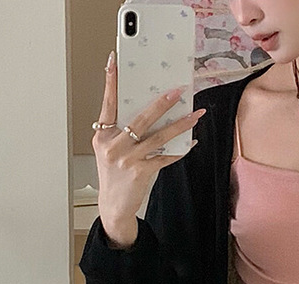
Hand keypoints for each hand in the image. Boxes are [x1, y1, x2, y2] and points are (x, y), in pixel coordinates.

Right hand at [93, 50, 206, 233]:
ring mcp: (127, 159)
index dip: (111, 81)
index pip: (108, 103)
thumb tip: (149, 111)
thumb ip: (122, 132)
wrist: (113, 206)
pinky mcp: (141, 172)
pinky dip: (180, 149)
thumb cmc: (114, 175)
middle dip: (161, 103)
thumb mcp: (110, 151)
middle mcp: (113, 146)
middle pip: (140, 118)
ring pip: (158, 136)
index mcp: (103, 136)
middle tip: (178, 90)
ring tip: (195, 114)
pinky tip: (191, 141)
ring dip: (180, 124)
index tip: (114, 61)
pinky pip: (165, 157)